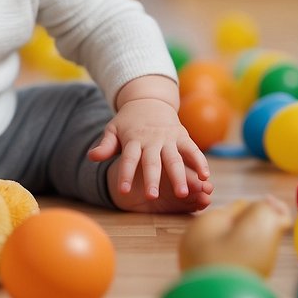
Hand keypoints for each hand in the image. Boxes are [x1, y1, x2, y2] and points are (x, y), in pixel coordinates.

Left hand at [88, 77, 210, 199]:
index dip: (125, 174)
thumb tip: (91, 157)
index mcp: (134, 140)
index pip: (128, 159)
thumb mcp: (113, 129)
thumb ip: (105, 145)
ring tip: (183, 194)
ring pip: (175, 159)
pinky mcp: (183, 136)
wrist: (149, 100)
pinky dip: (200, 162)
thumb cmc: (128, 121)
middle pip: (152, 162)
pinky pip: (193, 150)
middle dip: (152, 180)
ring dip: (180, 176)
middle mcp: (152, 140)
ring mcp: (169, 138)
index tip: (122, 191)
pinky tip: (206, 177)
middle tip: (152, 198)